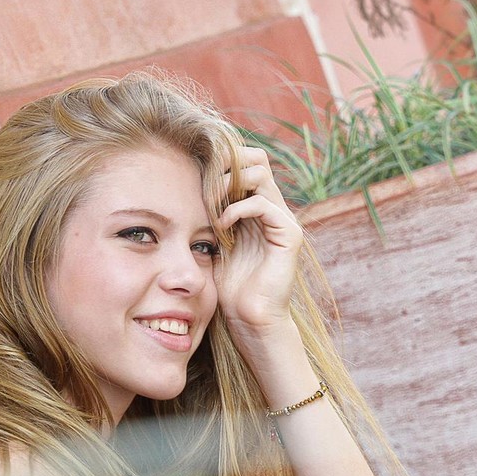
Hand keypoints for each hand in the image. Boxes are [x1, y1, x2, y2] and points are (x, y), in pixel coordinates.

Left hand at [214, 146, 304, 335]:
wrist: (249, 317)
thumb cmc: (228, 285)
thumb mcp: (213, 239)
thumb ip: (211, 213)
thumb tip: (186, 187)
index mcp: (258, 206)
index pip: (247, 161)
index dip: (222, 161)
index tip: (197, 178)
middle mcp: (274, 208)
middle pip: (256, 158)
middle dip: (226, 165)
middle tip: (204, 188)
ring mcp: (284, 219)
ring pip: (259, 173)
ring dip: (228, 185)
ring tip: (211, 206)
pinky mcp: (289, 235)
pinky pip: (263, 203)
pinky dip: (237, 209)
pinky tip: (222, 225)